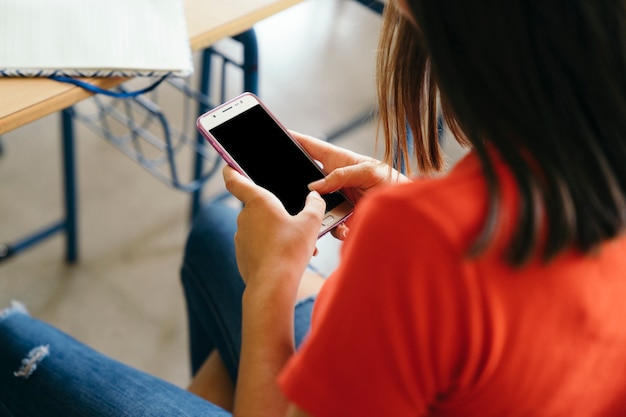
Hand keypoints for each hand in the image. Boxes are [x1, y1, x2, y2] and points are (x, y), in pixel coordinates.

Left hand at [223, 166, 325, 299]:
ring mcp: (241, 237)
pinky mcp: (242, 255)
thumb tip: (315, 198)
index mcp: (258, 201)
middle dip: (276, 212)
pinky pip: (257, 245)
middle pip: (258, 206)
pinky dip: (271, 247)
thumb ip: (315, 206)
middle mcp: (244, 217)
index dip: (231, 170)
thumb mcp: (311, 224)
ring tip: (298, 245)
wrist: (274, 285)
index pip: (235, 180)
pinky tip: (287, 258)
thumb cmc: (291, 250)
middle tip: (296, 221)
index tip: (228, 166)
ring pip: (260, 228)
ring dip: (276, 232)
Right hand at [292, 131, 409, 239]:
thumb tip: (315, 186)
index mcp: (337, 160)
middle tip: (286, 187)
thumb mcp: (368, 172)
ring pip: (313, 204)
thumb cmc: (391, 183)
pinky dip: (332, 229)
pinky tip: (345, 230)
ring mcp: (334, 198)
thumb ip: (341, 175)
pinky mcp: (339, 217)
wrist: (403, 211)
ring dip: (315, 212)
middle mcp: (333, 179)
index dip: (294, 140)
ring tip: (327, 217)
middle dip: (296, 184)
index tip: (277, 134)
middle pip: (306, 179)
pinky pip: (326, 224)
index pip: (310, 146)